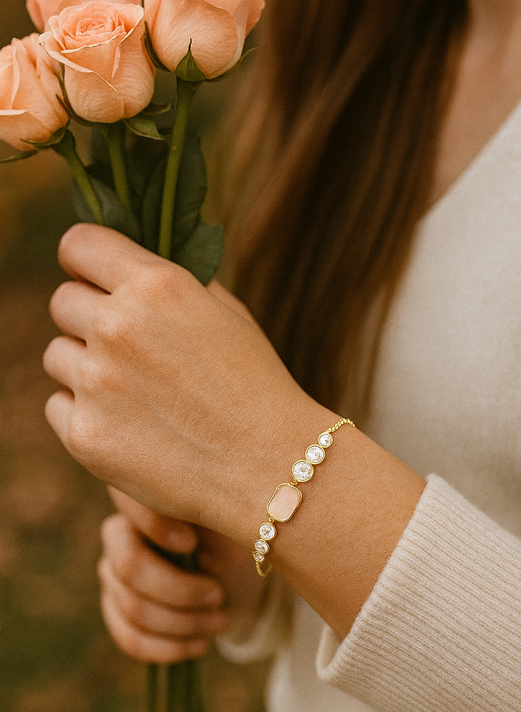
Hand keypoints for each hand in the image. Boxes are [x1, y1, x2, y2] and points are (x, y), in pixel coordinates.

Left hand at [43, 224, 325, 542]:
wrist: (272, 466)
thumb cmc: (256, 385)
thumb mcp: (227, 314)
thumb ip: (174, 283)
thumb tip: (133, 267)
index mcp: (157, 286)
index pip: (78, 245)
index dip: (84, 260)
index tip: (91, 275)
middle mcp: (118, 327)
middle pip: (62, 301)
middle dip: (87, 316)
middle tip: (125, 344)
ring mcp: (97, 382)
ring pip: (57, 354)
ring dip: (84, 365)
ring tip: (133, 389)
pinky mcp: (84, 434)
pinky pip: (58, 405)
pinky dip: (84, 411)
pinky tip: (128, 422)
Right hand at [99, 488, 262, 663]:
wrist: (239, 583)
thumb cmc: (236, 543)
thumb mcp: (230, 524)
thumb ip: (206, 512)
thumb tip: (191, 526)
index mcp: (145, 500)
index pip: (128, 503)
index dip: (155, 526)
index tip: (191, 543)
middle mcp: (120, 534)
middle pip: (129, 566)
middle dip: (179, 590)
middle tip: (217, 595)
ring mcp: (113, 573)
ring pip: (132, 608)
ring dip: (183, 623)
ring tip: (219, 620)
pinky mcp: (116, 610)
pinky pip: (129, 638)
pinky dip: (169, 647)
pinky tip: (200, 643)